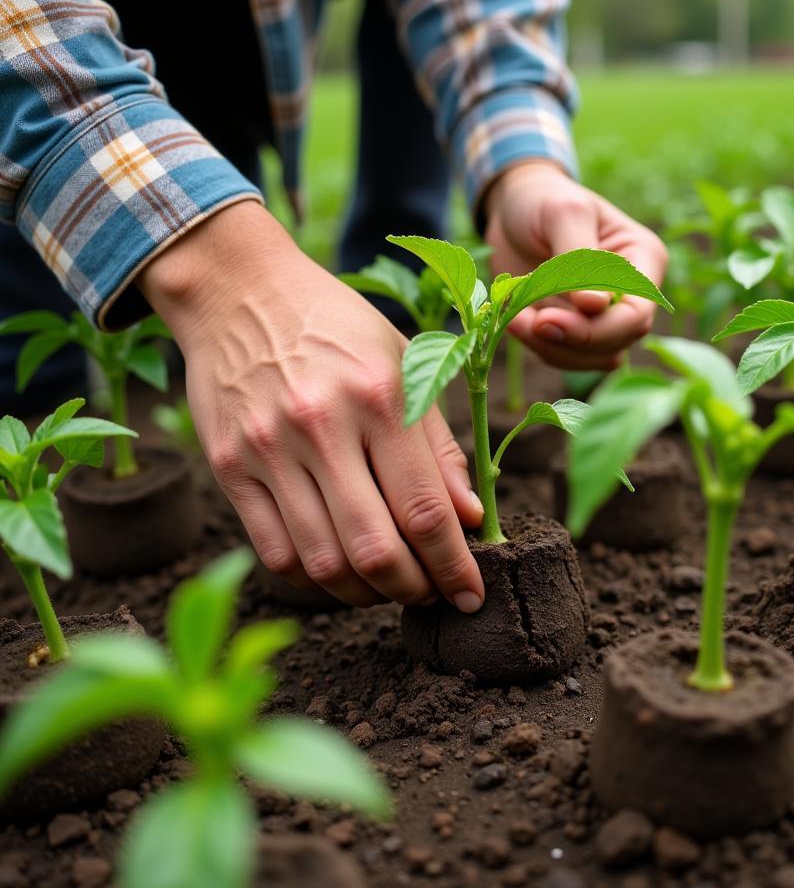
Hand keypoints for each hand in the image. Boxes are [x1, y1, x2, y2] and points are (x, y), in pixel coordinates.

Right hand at [136, 202, 484, 610]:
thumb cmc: (338, 327)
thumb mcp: (404, 363)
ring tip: (389, 585)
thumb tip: (471, 519)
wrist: (241, 291)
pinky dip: (315, 580)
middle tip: (432, 593)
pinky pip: (275, 554)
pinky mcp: (228, 467)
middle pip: (375, 550)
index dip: (454, 566)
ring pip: (324, 564)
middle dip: (414, 589)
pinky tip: (340, 569)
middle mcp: (321, 426)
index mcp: (379, 397)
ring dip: (366, 595)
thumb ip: (439, 446)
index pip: (425, 509)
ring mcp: (268, 450)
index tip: (471, 595)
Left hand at [484, 161, 667, 369]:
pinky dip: (536, 346)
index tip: (547, 318)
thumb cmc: (543, 200)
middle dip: (570, 340)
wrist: (512, 209)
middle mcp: (631, 295)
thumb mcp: (562, 213)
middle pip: (617, 342)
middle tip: (528, 321)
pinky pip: (562, 356)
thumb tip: (594, 306)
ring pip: (591, 359)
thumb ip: (579, 256)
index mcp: (643, 261)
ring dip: (550, 348)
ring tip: (513, 318)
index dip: (598, 328)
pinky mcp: (572, 329)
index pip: (636, 314)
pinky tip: (512, 320)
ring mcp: (602, 317)